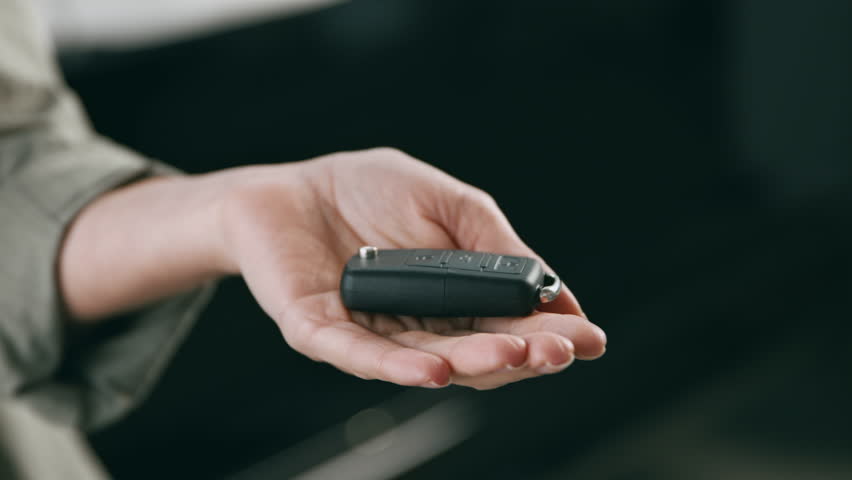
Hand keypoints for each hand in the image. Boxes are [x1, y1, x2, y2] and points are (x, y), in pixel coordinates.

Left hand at [220, 148, 605, 388]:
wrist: (291, 184)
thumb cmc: (369, 190)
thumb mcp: (450, 204)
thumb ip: (495, 245)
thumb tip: (556, 292)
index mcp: (451, 301)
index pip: (505, 328)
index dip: (546, 335)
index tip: (589, 338)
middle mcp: (416, 327)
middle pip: (474, 355)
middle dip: (521, 355)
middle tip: (560, 351)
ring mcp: (370, 334)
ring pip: (427, 361)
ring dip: (473, 364)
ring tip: (515, 357)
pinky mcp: (321, 331)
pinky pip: (359, 355)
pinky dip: (397, 367)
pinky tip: (435, 372)